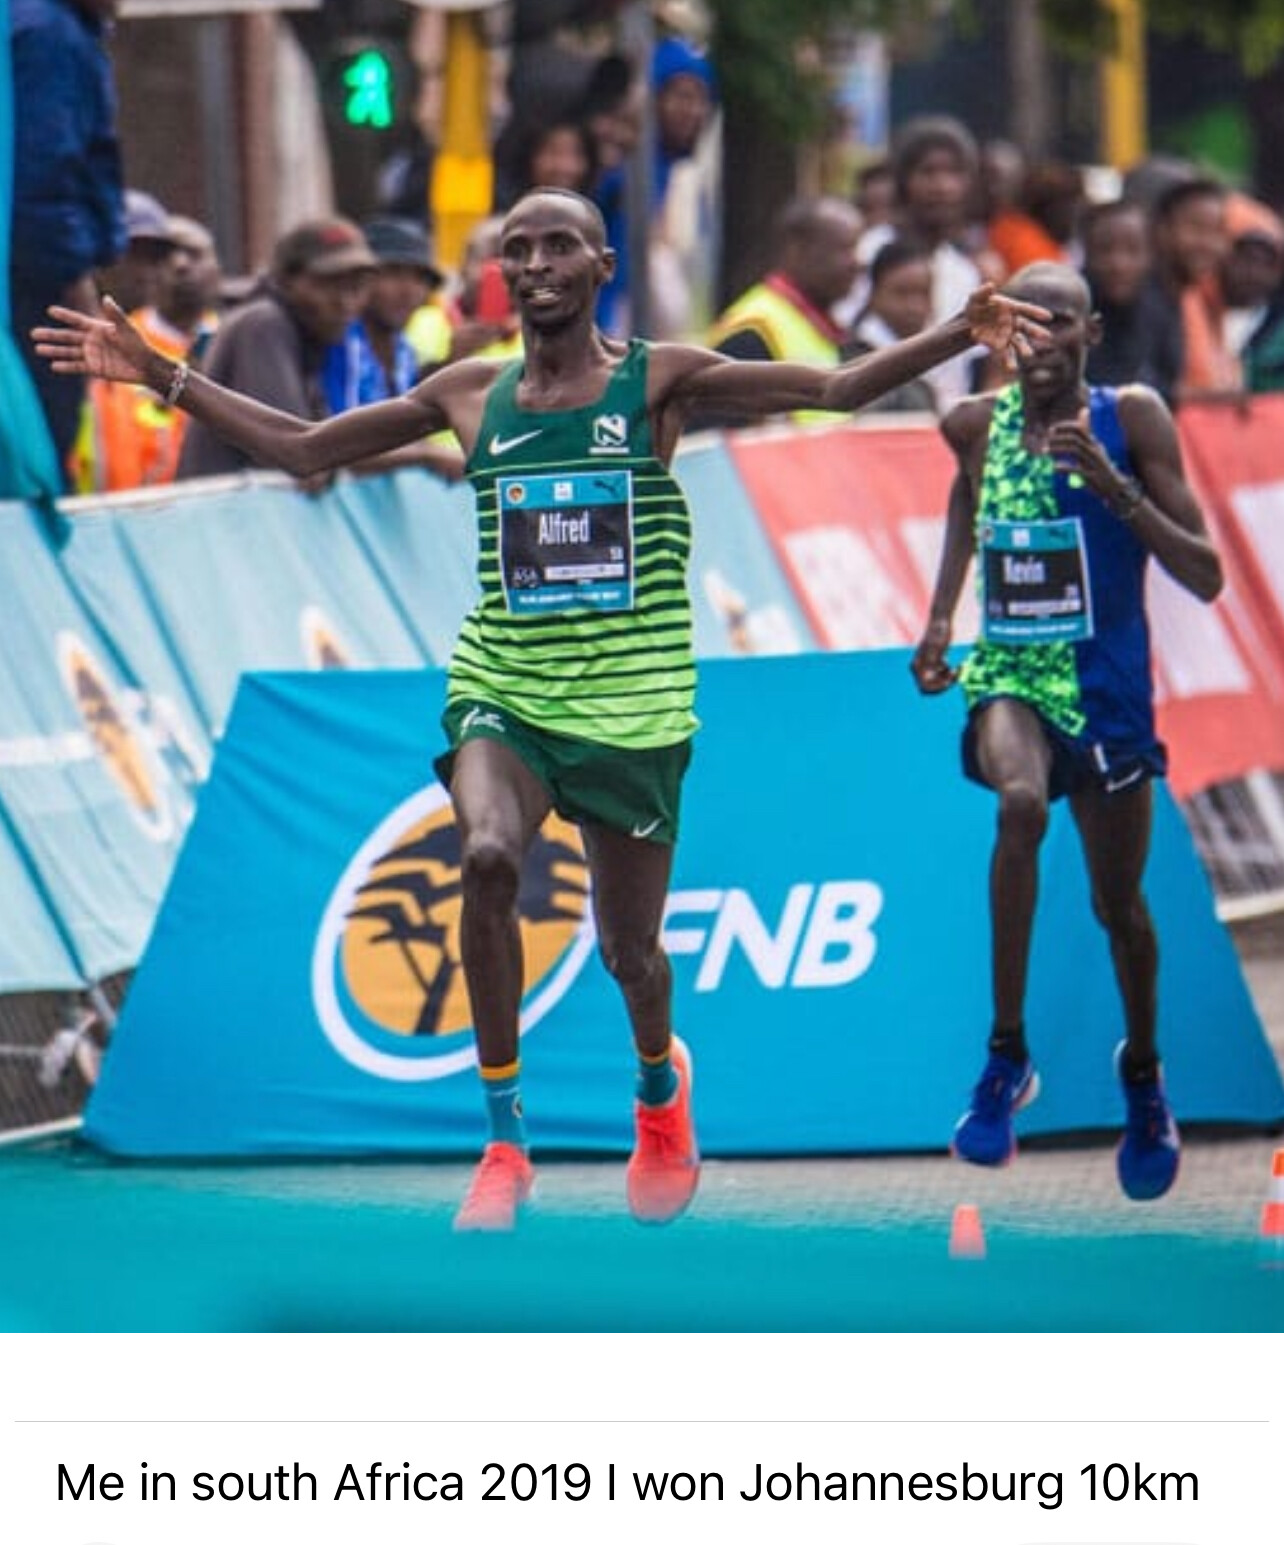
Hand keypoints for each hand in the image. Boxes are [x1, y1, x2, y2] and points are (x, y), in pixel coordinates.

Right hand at [32, 296, 151, 386]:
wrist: (146, 366)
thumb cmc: (138, 345)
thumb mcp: (126, 329)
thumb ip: (115, 315)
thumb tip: (106, 298)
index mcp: (97, 328)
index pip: (77, 320)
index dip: (65, 316)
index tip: (50, 310)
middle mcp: (91, 341)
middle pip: (67, 337)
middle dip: (51, 335)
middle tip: (33, 334)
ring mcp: (92, 355)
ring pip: (69, 352)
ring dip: (54, 351)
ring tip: (38, 349)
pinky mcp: (95, 369)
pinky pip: (77, 367)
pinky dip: (66, 367)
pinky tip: (54, 365)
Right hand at [910, 622, 958, 694]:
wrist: (941, 622)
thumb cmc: (939, 631)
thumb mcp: (938, 644)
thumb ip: (933, 657)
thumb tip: (933, 669)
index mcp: (917, 665)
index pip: (925, 686)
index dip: (938, 687)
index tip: (949, 681)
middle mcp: (919, 668)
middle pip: (931, 687)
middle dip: (945, 684)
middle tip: (956, 674)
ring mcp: (927, 667)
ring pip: (937, 683)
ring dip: (950, 680)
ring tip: (959, 670)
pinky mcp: (935, 664)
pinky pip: (942, 677)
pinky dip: (951, 675)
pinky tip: (958, 667)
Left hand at [963, 284, 1049, 368]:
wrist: (967, 321)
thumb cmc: (976, 305)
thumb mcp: (976, 298)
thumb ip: (983, 292)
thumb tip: (991, 285)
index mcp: (1011, 307)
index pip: (1026, 309)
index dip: (1037, 312)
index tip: (1049, 317)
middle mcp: (1013, 321)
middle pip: (1027, 327)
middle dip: (1036, 332)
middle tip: (1047, 337)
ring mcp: (1008, 334)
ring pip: (1019, 342)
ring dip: (1024, 348)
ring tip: (1029, 356)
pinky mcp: (1000, 345)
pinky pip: (1006, 353)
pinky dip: (1009, 360)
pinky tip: (1012, 369)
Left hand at [1045, 410, 1124, 502]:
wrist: (1114, 486)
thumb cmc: (1100, 465)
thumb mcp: (1094, 446)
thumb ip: (1087, 430)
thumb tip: (1083, 410)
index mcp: (1093, 443)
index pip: (1079, 429)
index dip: (1064, 427)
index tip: (1051, 430)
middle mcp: (1094, 450)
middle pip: (1075, 439)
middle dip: (1059, 438)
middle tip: (1045, 440)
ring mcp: (1094, 463)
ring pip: (1075, 451)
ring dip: (1058, 449)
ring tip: (1045, 451)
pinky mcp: (1092, 476)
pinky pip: (1077, 470)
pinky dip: (1064, 467)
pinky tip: (1054, 467)